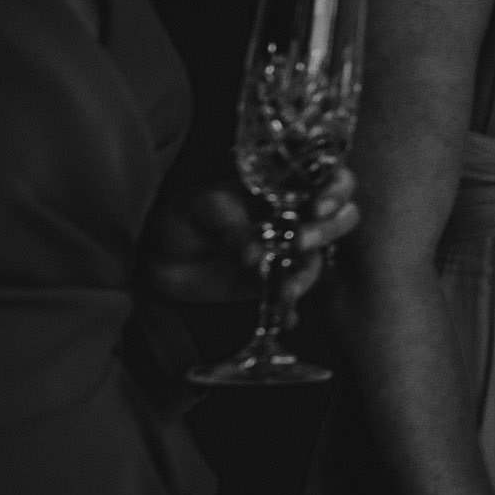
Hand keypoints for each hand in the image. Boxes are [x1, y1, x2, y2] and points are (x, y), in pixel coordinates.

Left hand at [138, 167, 361, 305]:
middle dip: (329, 229)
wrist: (155, 257)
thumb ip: (232, 226)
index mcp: (281, 187)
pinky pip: (295, 295)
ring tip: (287, 289)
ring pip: (320, 258)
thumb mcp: (204, 208)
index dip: (335, 189)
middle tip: (302, 242)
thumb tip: (256, 255)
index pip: (326, 178)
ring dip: (309, 273)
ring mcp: (287, 251)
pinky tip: (285, 316)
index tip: (317, 207)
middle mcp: (293, 216)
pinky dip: (291, 307)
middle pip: (339, 217)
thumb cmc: (182, 216)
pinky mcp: (274, 282)